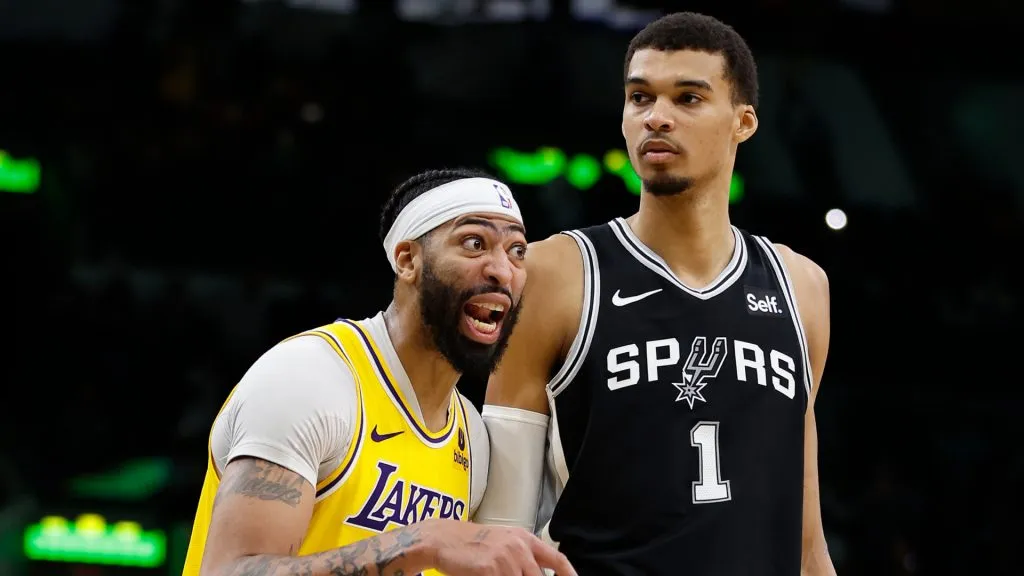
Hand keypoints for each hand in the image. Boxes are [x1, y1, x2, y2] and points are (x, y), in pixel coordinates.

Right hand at [422, 519, 576, 575]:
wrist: (444, 539)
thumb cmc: (473, 544)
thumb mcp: (504, 543)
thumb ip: (523, 557)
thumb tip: (538, 573)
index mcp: (525, 539)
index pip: (557, 559)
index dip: (569, 574)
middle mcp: (519, 547)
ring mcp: (506, 559)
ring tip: (492, 574)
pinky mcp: (490, 570)